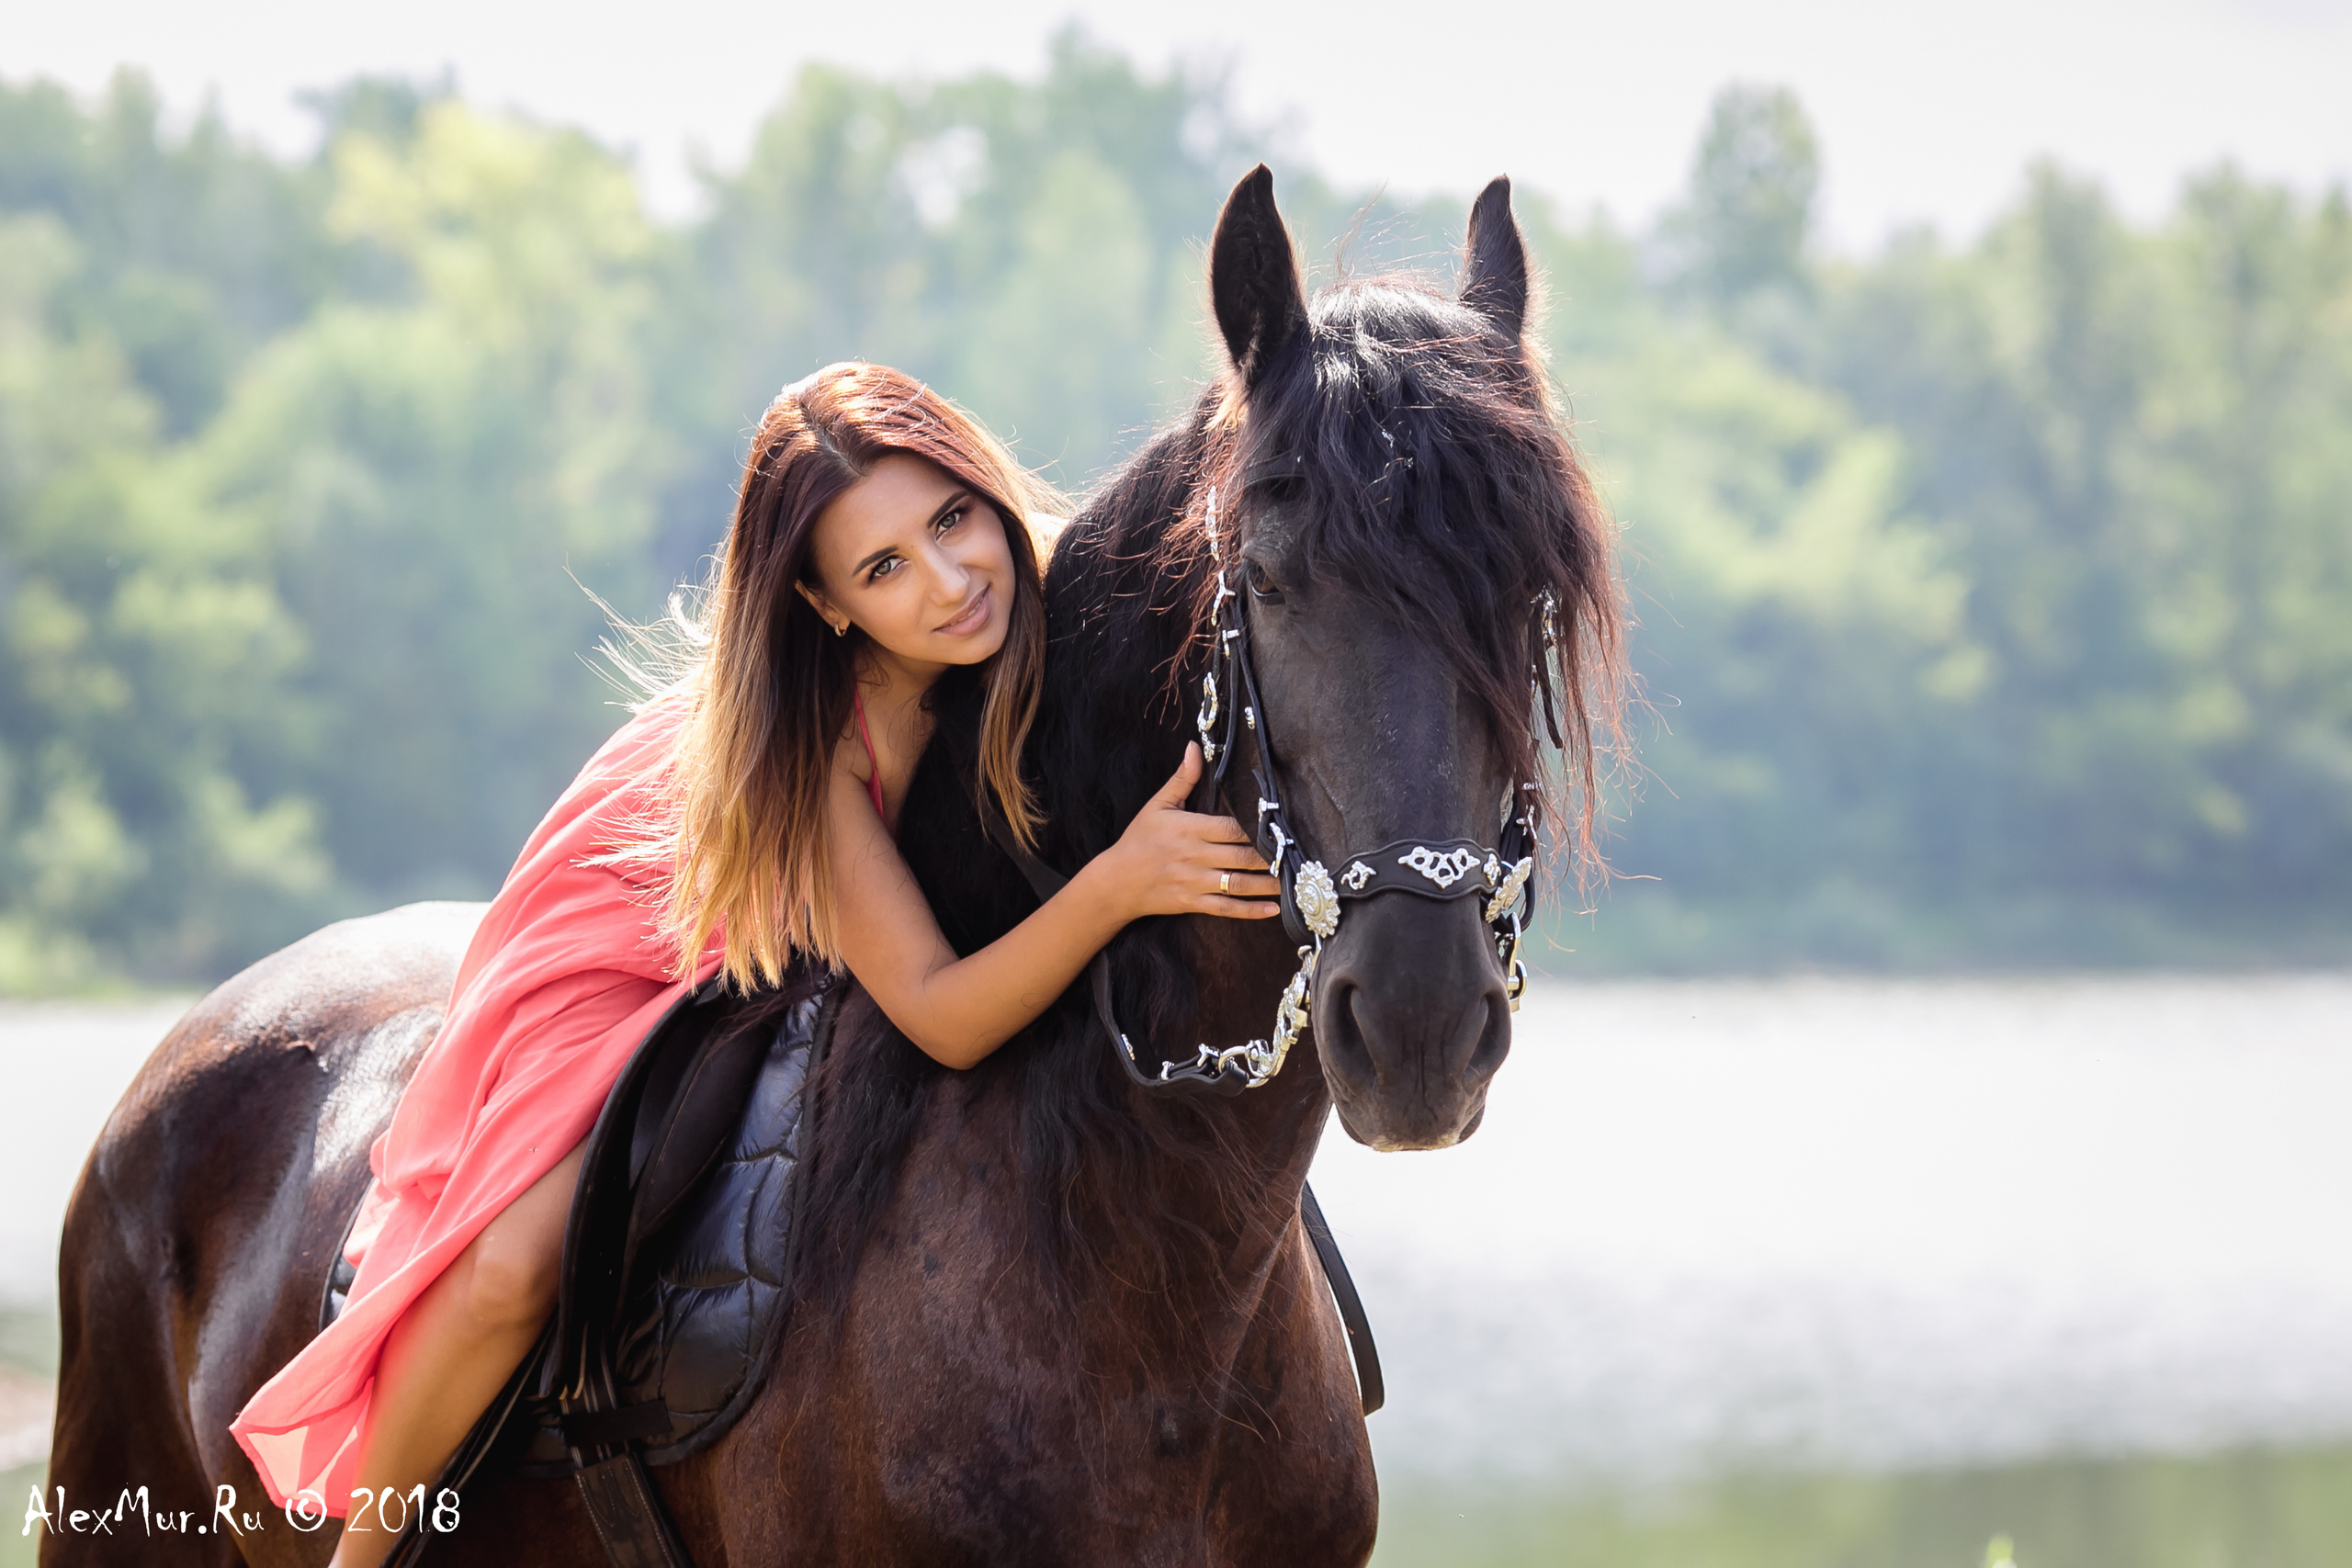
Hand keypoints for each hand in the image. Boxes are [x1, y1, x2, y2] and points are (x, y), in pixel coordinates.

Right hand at [1090, 744, 1281, 922]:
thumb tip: (1194, 747)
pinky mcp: (1193, 903)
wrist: (1116, 881)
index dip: (1257, 829)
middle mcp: (1195, 856)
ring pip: (1239, 884)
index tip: (1281, 828)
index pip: (1232, 828)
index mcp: (1190, 829)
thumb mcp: (1158, 805)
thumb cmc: (1138, 840)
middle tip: (1297, 856)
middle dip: (1271, 857)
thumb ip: (1183, 779)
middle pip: (1241, 856)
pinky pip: (1226, 909)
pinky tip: (1273, 909)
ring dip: (1268, 884)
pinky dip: (1251, 911)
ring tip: (1293, 882)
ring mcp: (1195, 882)